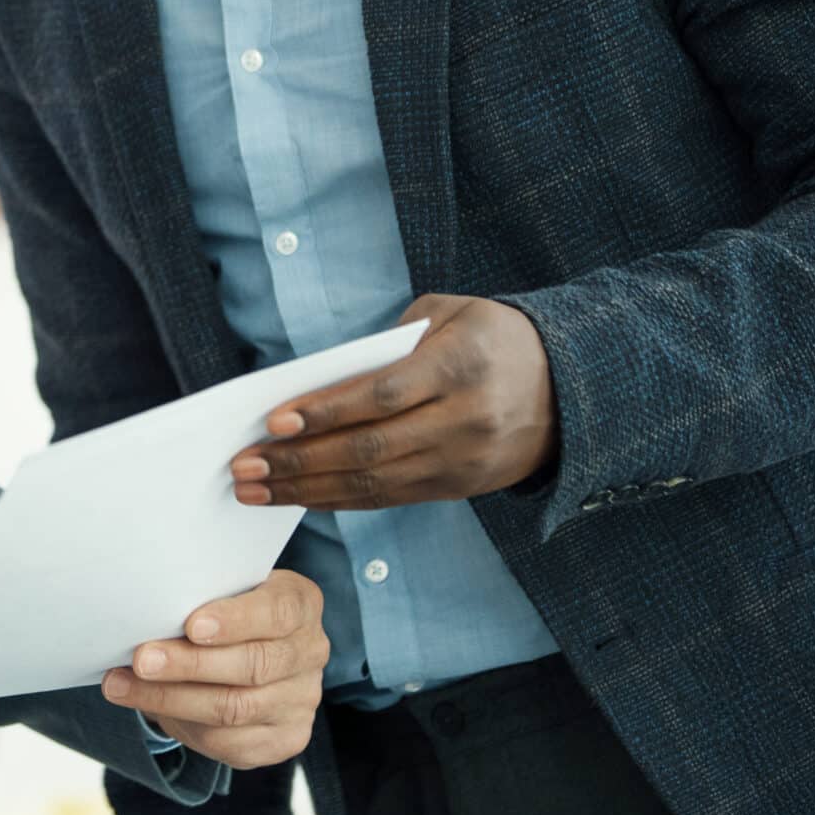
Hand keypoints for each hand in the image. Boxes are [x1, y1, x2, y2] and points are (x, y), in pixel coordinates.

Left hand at [101, 569, 326, 768]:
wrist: (249, 647)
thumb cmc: (224, 606)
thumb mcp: (221, 586)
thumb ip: (199, 593)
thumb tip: (144, 610)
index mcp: (301, 604)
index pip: (277, 612)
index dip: (236, 620)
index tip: (191, 625)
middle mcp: (310, 653)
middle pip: (252, 666)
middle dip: (189, 665)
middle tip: (141, 660)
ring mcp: (301, 700)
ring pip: (235, 709)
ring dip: (170, 699)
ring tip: (121, 685)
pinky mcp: (286, 739)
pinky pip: (230, 743)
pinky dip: (182, 726)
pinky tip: (147, 707)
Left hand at [231, 295, 558, 510]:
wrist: (570, 388)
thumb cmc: (490, 338)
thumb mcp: (449, 314)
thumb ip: (389, 343)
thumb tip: (319, 381)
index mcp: (461, 367)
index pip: (382, 394)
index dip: (326, 411)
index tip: (273, 421)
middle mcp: (466, 420)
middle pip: (370, 448)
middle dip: (299, 460)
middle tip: (243, 466)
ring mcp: (464, 461)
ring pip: (374, 482)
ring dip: (307, 489)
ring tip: (254, 490)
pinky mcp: (459, 487)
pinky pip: (389, 498)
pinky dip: (339, 500)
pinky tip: (298, 496)